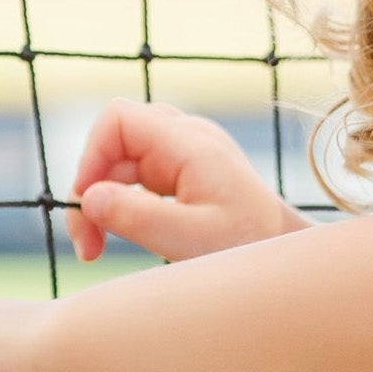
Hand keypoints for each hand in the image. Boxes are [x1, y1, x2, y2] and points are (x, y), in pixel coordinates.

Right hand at [68, 99, 310, 262]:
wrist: (286, 251)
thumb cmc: (249, 245)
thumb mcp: (191, 239)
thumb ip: (138, 217)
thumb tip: (87, 198)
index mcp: (191, 144)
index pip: (119, 119)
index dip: (91, 156)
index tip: (86, 204)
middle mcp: (185, 139)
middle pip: (114, 144)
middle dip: (91, 189)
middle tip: (87, 247)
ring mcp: (183, 153)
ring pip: (120, 163)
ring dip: (102, 201)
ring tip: (96, 249)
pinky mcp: (182, 172)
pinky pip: (135, 177)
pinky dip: (120, 205)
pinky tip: (120, 237)